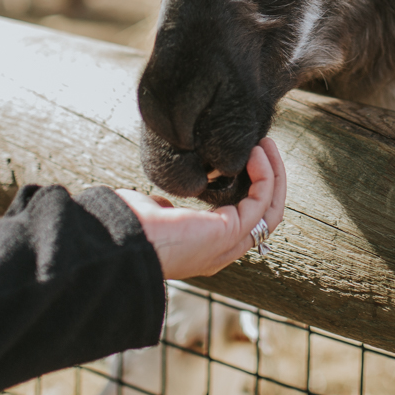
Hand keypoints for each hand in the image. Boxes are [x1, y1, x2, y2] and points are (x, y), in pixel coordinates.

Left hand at [117, 139, 286, 279]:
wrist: (121, 241)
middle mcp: (223, 249)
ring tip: (267, 145)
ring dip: (274, 174)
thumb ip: (167, 207)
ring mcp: (229, 244)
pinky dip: (265, 176)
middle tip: (265, 146)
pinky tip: (256, 153)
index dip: (252, 188)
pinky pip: (261, 201)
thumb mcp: (155, 213)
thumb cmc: (129, 226)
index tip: (247, 158)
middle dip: (269, 178)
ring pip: (271, 210)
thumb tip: (165, 202)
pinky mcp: (230, 232)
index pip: (245, 220)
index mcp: (207, 247)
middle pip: (265, 215)